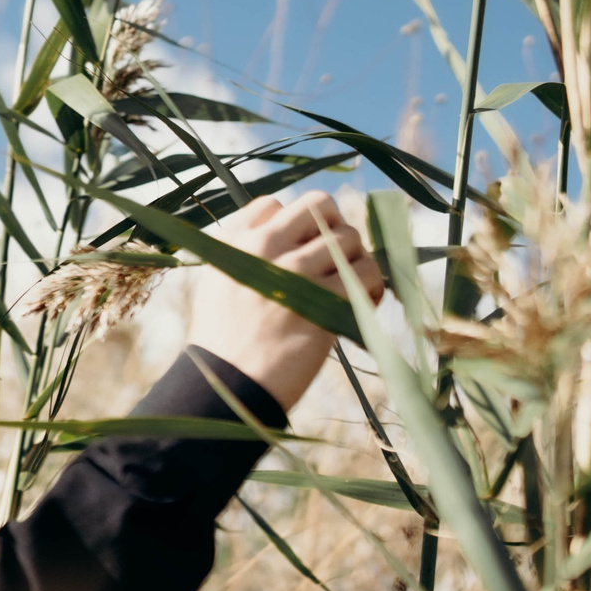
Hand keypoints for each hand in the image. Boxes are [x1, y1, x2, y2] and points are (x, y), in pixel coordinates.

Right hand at [184, 192, 384, 412]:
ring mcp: (296, 272)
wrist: (228, 386)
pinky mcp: (325, 301)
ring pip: (350, 237)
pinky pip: (368, 273)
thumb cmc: (222, 344)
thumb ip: (244, 254)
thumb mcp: (217, 284)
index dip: (294, 225)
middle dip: (333, 227)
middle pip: (319, 205)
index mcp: (235, 241)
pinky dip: (373, 286)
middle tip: (334, 258)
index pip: (275, 204)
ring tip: (353, 285)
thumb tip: (287, 237)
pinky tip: (365, 303)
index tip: (299, 251)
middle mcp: (266, 247)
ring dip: (357, 259)